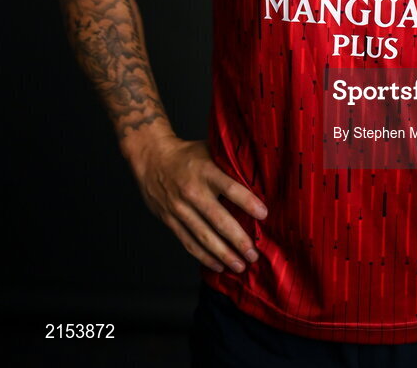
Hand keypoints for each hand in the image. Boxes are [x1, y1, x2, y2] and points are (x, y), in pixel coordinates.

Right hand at [130, 135, 268, 273]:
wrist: (152, 158)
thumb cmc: (188, 155)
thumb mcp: (210, 150)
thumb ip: (230, 162)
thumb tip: (259, 171)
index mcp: (206, 171)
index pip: (230, 188)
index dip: (247, 202)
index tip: (264, 215)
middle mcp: (193, 192)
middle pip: (219, 220)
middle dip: (238, 239)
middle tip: (254, 254)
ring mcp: (180, 208)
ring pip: (204, 236)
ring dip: (223, 254)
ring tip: (240, 266)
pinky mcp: (170, 220)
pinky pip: (188, 242)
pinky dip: (204, 256)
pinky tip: (218, 265)